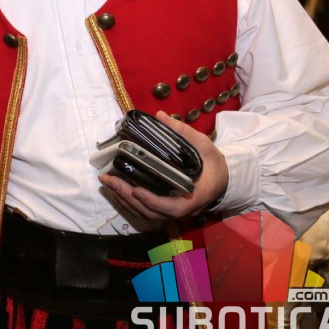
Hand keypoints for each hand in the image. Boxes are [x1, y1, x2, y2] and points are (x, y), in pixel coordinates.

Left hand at [99, 111, 227, 221]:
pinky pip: (145, 211)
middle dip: (128, 197)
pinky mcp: (166, 209)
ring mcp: (174, 211)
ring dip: (124, 200)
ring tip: (107, 183)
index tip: (137, 190)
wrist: (222, 179)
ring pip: (146, 214)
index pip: (175, 207)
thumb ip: (182, 131)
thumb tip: (160, 115)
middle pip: (153, 212)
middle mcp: (184, 209)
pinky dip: (129, 202)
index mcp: (196, 195)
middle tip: (109, 180)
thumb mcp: (202, 144)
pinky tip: (115, 189)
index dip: (154, 202)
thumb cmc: (212, 162)